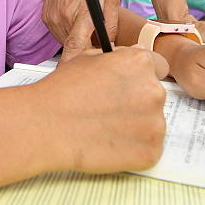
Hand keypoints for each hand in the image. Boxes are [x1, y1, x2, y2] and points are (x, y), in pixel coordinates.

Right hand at [37, 47, 168, 172]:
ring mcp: (155, 123)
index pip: (158, 67)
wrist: (46, 126)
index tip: (129, 88)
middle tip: (110, 110)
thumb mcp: (87, 57)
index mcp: (141, 63)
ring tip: (106, 128)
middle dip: (138, 102)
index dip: (140, 77)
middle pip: (155, 96)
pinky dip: (133, 149)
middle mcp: (154, 91)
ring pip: (153, 123)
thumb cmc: (61, 91)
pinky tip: (109, 144)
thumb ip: (119, 55)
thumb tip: (137, 53)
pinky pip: (149, 149)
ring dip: (136, 126)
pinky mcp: (151, 151)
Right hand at [41, 0, 120, 61]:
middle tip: (97, 43)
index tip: (89, 69)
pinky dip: (69, 33)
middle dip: (87, 49)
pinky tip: (75, 19)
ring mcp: (54, 20)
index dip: (81, 62)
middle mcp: (65, 18)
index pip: (78, 46)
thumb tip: (111, 43)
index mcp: (83, 13)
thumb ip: (112, 23)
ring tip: (85, 27)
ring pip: (67, 43)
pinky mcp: (47, 19)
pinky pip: (61, 35)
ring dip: (78, 40)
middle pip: (76, 47)